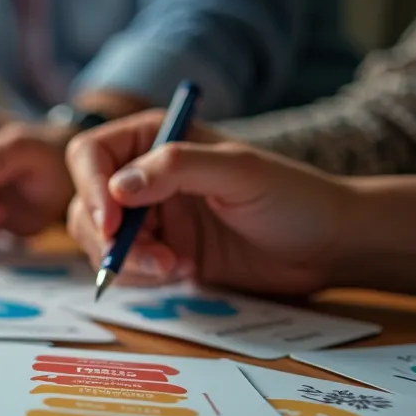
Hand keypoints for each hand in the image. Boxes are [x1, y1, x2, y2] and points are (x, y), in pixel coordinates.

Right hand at [65, 110, 350, 293]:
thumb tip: (118, 187)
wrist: (328, 246)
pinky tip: (182, 272)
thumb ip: (176, 169)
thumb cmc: (294, 196)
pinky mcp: (162, 253)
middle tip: (150, 260)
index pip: (91, 155)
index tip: (111, 224)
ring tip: (174, 268)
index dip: (91, 187)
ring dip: (127, 261)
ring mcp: (151, 217)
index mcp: (156, 139)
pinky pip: (126, 268)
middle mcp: (145, 176)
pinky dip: (143, 276)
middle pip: (87, 204)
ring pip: (100, 242)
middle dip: (108, 238)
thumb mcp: (238, 172)